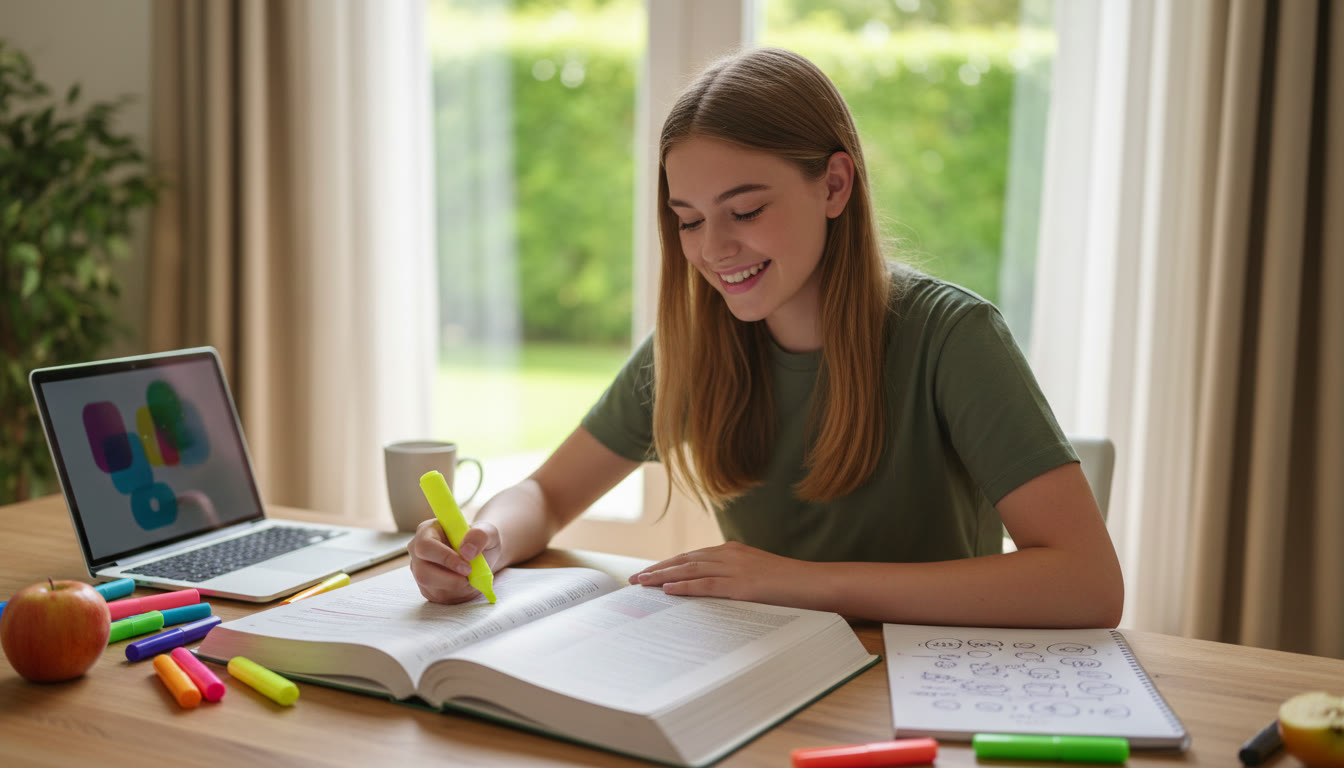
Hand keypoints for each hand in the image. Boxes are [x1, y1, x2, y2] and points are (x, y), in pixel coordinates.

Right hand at [407, 518, 501, 603]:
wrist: (483, 556)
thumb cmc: (480, 541)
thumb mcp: (488, 532)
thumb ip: (480, 535)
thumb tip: (466, 551)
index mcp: (427, 531)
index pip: (425, 546)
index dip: (444, 558)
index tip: (467, 566)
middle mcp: (418, 552)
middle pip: (423, 572)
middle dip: (450, 578)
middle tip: (471, 575)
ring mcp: (420, 571)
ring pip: (430, 587)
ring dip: (456, 586)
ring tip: (471, 576)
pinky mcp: (427, 588)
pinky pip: (438, 597)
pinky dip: (457, 594)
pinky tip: (466, 583)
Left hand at [628, 541, 818, 607]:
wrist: (817, 584)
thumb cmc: (791, 585)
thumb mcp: (758, 577)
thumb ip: (736, 579)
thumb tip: (714, 591)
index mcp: (733, 551)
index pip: (692, 557)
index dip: (668, 564)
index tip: (648, 572)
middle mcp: (731, 555)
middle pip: (685, 561)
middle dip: (657, 569)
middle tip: (634, 579)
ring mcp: (736, 569)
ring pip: (690, 570)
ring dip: (662, 576)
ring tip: (642, 583)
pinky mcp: (743, 585)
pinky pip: (707, 586)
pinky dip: (685, 587)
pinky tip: (668, 590)